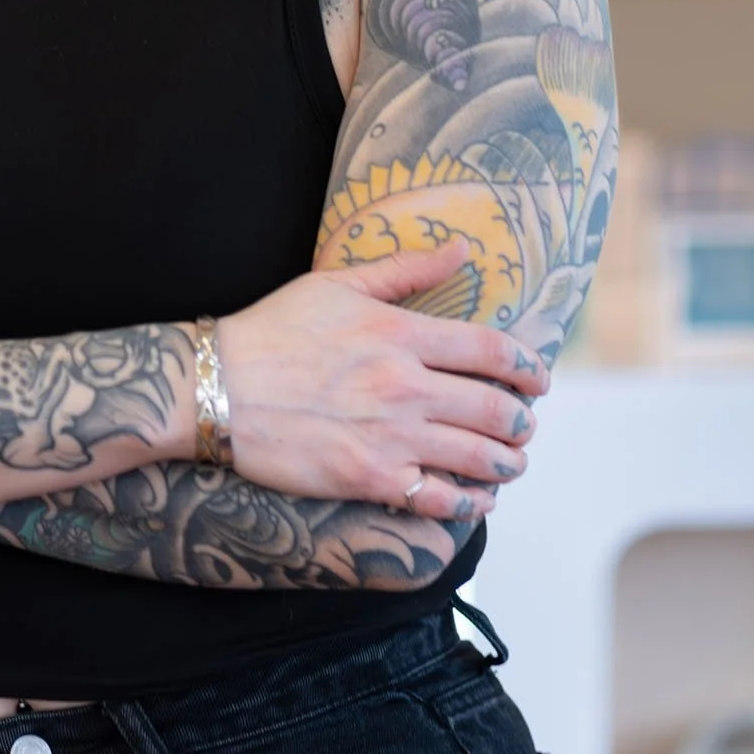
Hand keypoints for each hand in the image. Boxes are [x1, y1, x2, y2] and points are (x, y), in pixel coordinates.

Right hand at [215, 240, 549, 524]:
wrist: (216, 388)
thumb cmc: (271, 332)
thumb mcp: (335, 285)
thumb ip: (405, 269)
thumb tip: (461, 250)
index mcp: (401, 334)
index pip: (492, 351)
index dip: (528, 367)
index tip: (537, 378)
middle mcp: (406, 386)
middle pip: (497, 409)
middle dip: (522, 421)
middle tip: (523, 425)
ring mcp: (391, 436)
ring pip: (481, 458)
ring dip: (508, 463)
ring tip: (509, 463)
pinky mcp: (371, 479)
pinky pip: (441, 498)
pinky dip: (470, 503)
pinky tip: (475, 500)